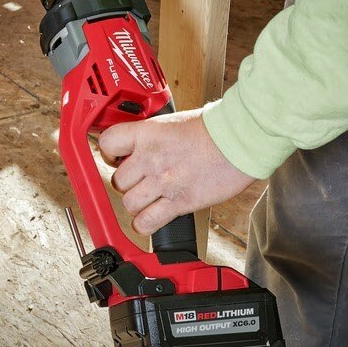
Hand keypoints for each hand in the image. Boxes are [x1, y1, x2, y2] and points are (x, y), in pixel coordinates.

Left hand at [98, 108, 255, 235]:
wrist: (240, 140)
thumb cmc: (215, 129)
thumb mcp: (174, 122)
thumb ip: (153, 136)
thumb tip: (141, 145)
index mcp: (148, 133)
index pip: (108, 144)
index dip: (109, 154)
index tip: (116, 158)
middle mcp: (151, 158)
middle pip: (118, 180)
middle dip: (127, 182)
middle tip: (141, 180)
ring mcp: (163, 182)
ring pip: (129, 203)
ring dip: (137, 203)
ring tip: (150, 198)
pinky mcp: (179, 202)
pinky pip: (147, 222)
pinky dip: (145, 224)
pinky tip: (152, 218)